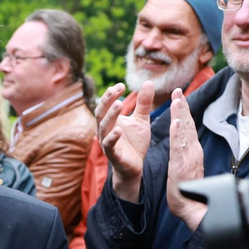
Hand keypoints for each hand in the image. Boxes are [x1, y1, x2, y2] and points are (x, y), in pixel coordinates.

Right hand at [97, 81, 153, 202]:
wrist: (135, 166)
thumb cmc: (135, 142)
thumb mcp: (141, 119)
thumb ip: (143, 103)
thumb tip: (148, 82)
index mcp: (110, 121)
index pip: (106, 104)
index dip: (111, 94)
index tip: (121, 85)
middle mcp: (105, 130)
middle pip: (101, 113)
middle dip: (107, 101)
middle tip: (115, 90)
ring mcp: (107, 142)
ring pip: (104, 127)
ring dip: (110, 115)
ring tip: (119, 104)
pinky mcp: (113, 154)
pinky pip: (109, 145)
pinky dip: (112, 137)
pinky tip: (118, 130)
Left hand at [166, 88, 205, 230]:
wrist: (193, 208)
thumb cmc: (188, 191)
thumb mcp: (187, 167)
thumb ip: (187, 155)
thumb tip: (187, 145)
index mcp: (193, 151)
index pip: (188, 127)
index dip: (184, 111)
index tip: (179, 96)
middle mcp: (193, 151)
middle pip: (188, 124)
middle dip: (182, 106)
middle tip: (177, 90)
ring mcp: (189, 157)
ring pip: (185, 131)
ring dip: (181, 114)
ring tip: (177, 98)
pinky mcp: (182, 165)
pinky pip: (179, 146)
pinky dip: (178, 133)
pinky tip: (177, 121)